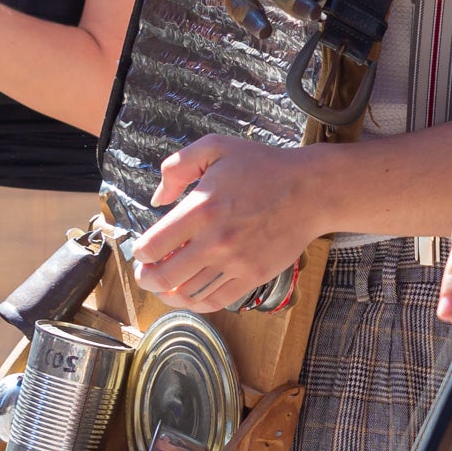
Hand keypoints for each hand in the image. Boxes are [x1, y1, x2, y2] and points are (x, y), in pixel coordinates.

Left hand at [129, 134, 340, 313]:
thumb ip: (177, 166)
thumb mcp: (216, 147)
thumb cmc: (263, 166)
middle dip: (147, 278)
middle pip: (164, 277)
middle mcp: (215, 241)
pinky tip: (191, 293)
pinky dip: (196, 303)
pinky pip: (215, 301)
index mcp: (201, 208)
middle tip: (146, 273)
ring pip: (187, 294)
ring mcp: (236, 262)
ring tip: (165, 285)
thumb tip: (157, 199)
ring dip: (168, 293)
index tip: (143, 250)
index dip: (140, 252)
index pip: (152, 246)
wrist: (311, 190)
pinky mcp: (253, 276)